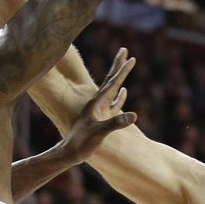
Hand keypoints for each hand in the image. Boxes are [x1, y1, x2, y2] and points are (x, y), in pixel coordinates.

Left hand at [61, 48, 137, 163]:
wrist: (71, 153)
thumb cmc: (82, 143)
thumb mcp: (99, 133)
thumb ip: (115, 123)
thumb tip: (134, 115)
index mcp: (97, 103)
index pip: (112, 83)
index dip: (122, 71)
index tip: (131, 58)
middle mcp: (97, 102)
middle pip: (110, 79)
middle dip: (118, 65)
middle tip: (125, 50)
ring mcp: (99, 109)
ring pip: (112, 88)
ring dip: (119, 76)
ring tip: (125, 65)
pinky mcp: (101, 117)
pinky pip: (113, 102)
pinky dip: (120, 95)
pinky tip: (124, 91)